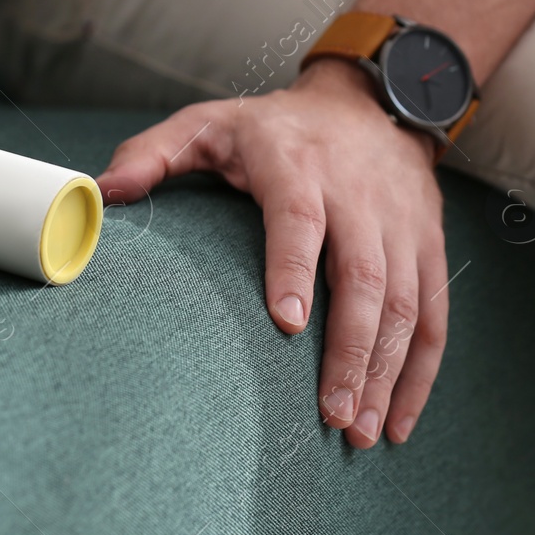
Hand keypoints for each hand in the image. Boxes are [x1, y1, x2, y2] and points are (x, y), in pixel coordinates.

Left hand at [97, 59, 447, 447]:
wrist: (366, 103)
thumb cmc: (272, 128)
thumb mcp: (206, 123)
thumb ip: (151, 154)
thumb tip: (100, 193)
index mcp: (296, 165)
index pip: (300, 218)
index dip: (294, 268)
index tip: (286, 323)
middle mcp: (357, 194)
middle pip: (364, 275)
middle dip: (350, 349)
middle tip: (329, 412)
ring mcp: (401, 223)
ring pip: (405, 302)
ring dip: (385, 371)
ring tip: (359, 431)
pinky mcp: (428, 246)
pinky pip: (434, 314)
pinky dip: (420, 372)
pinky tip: (398, 420)